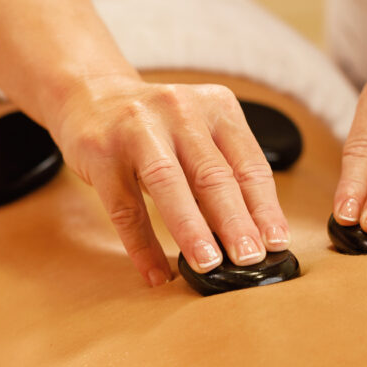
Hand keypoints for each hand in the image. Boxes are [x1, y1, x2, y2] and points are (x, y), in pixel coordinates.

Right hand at [53, 78, 289, 285]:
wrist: (90, 95)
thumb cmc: (155, 125)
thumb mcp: (196, 134)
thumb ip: (219, 174)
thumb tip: (245, 235)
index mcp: (215, 107)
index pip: (248, 163)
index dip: (264, 207)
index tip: (275, 243)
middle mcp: (179, 111)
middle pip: (212, 174)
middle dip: (234, 222)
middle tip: (249, 259)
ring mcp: (137, 130)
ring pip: (168, 184)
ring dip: (191, 230)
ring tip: (207, 265)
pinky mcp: (101, 153)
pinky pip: (125, 207)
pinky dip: (142, 245)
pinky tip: (155, 272)